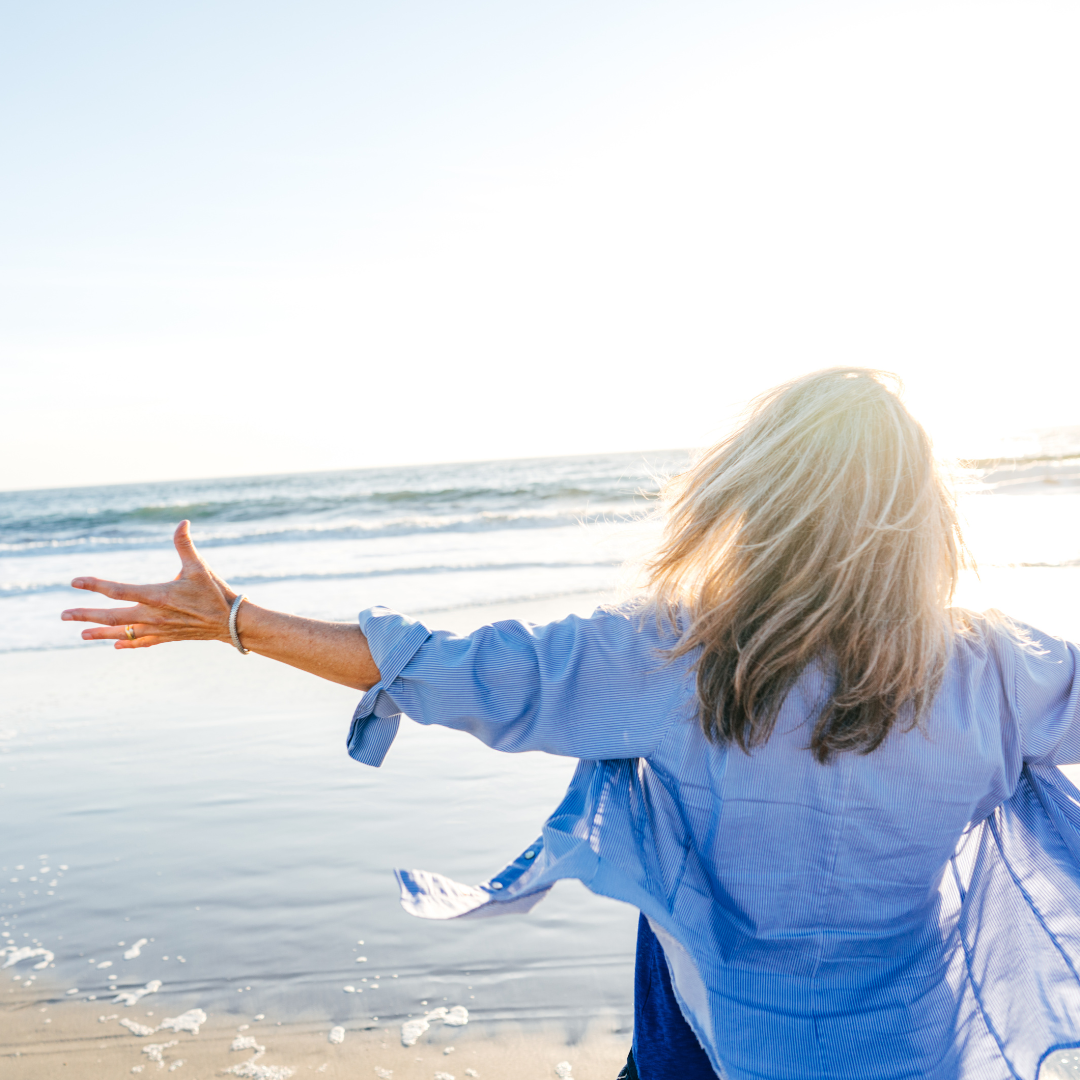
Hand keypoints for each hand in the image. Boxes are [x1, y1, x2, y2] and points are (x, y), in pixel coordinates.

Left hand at [61, 520, 235, 648]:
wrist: (232, 623)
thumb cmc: (215, 592)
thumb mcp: (199, 567)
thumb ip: (185, 545)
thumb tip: (182, 522)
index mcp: (158, 596)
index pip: (119, 590)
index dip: (95, 585)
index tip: (75, 581)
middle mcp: (153, 616)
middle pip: (112, 617)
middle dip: (86, 615)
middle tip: (63, 615)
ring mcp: (159, 629)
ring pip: (123, 633)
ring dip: (100, 633)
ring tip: (81, 633)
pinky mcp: (167, 637)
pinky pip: (142, 643)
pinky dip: (127, 644)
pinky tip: (115, 646)